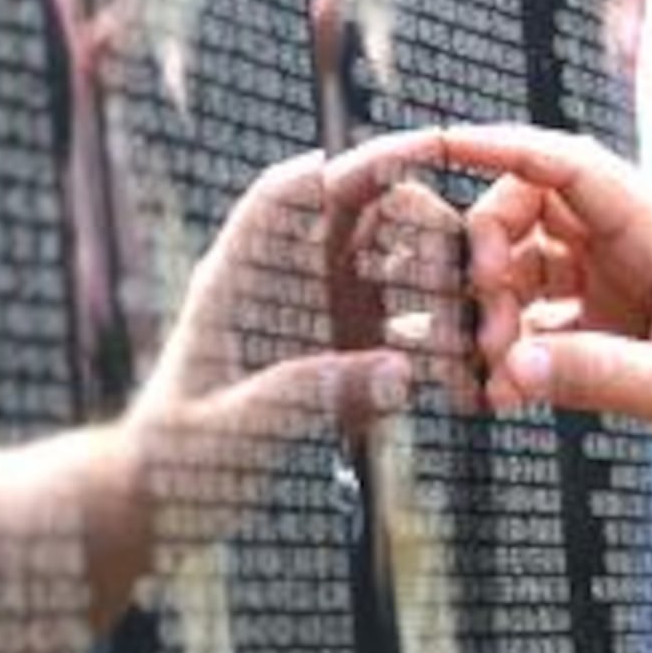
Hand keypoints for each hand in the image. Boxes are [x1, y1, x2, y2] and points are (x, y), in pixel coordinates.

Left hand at [127, 138, 458, 466]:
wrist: (168, 505)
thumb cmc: (176, 459)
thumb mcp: (235, 428)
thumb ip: (309, 392)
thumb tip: (398, 370)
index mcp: (245, 272)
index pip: (299, 191)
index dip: (364, 161)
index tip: (431, 147)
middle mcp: (293, 280)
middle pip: (373, 218)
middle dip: (430, 236)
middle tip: (476, 279)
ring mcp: (328, 314)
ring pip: (406, 269)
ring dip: (449, 295)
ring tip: (484, 339)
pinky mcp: (354, 355)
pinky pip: (416, 331)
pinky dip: (447, 352)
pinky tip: (467, 384)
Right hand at [437, 122, 651, 495]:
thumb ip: (604, 376)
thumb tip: (514, 366)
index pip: (572, 168)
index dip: (503, 148)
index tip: (439, 143)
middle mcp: (641, 254)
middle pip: (536, 212)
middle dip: (490, 252)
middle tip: (484, 322)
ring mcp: (630, 293)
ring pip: (534, 270)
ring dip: (499, 312)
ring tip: (493, 373)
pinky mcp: (626, 336)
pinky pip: (549, 326)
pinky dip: (519, 353)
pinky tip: (503, 397)